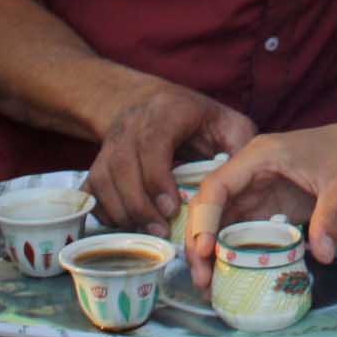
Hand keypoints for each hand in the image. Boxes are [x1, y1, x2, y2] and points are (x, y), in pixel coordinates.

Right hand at [88, 80, 256, 231]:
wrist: (152, 103)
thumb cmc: (198, 119)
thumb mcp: (227, 122)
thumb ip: (240, 145)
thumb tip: (245, 177)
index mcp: (166, 112)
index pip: (152, 142)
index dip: (157, 177)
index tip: (172, 208)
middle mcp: (132, 124)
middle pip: (123, 166)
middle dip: (140, 204)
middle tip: (161, 231)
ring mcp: (111, 142)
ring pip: (103, 179)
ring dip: (122, 211)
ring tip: (146, 233)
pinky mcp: (99, 160)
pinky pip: (91, 189)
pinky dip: (103, 211)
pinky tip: (125, 226)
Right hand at [187, 118, 336, 280]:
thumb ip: (331, 216)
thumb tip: (323, 256)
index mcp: (260, 156)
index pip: (217, 185)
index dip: (205, 218)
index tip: (205, 251)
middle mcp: (249, 172)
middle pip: (210, 206)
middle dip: (199, 242)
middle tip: (202, 280)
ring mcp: (256, 189)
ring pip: (221, 221)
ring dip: (211, 252)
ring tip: (208, 286)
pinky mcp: (266, 205)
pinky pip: (240, 229)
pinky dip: (231, 251)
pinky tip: (229, 275)